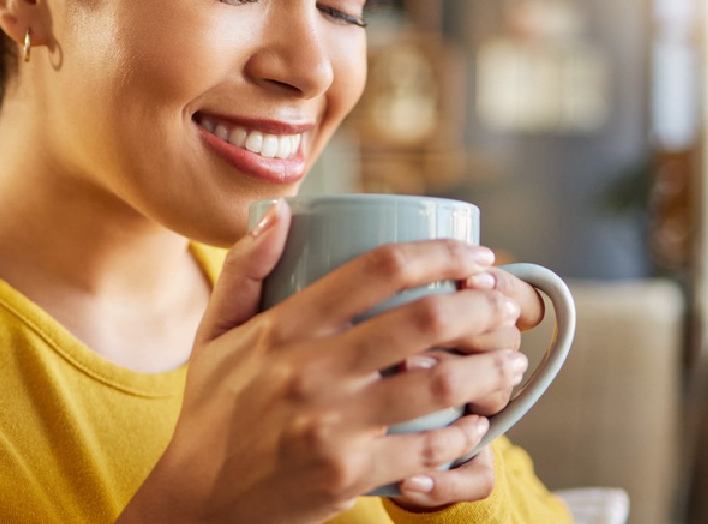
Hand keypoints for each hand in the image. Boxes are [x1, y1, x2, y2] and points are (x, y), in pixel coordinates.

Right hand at [120, 201, 520, 522]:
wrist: (198, 503)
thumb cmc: (213, 413)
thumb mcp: (215, 334)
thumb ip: (245, 269)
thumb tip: (282, 211)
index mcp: (282, 328)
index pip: (377, 268)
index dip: (441, 254)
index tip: (475, 258)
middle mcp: (310, 370)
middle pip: (423, 318)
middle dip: (481, 306)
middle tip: (502, 306)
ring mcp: (332, 425)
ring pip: (441, 385)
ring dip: (491, 369)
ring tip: (509, 363)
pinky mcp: (348, 474)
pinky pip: (429, 450)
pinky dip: (465, 436)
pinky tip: (477, 424)